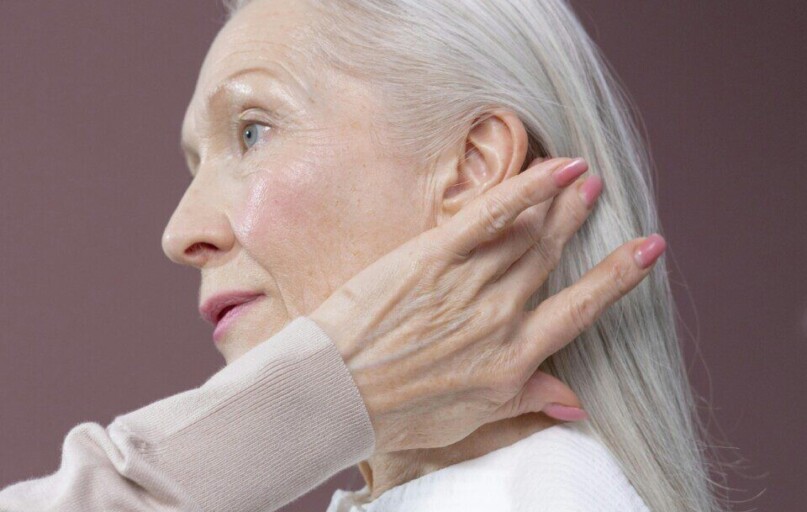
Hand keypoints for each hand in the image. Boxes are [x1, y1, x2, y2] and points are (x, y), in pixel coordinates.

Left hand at [308, 156, 664, 452]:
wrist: (336, 393)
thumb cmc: (398, 412)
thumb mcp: (471, 420)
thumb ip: (527, 402)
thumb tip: (576, 402)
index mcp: (514, 358)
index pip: (581, 310)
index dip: (618, 277)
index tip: (647, 250)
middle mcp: (501, 317)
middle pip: (551, 257)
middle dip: (579, 220)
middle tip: (602, 190)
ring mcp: (469, 283)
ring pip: (527, 232)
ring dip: (559, 199)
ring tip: (582, 174)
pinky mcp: (434, 257)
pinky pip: (490, 216)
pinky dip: (525, 189)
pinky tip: (550, 166)